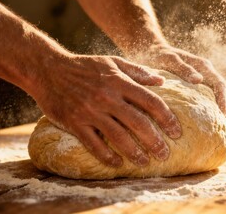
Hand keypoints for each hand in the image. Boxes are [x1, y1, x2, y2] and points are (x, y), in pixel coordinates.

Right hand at [30, 53, 181, 166]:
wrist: (48, 70)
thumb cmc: (84, 66)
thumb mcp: (112, 62)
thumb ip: (138, 71)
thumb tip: (161, 81)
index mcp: (119, 82)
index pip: (150, 101)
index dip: (167, 118)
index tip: (177, 132)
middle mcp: (107, 97)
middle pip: (138, 123)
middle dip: (155, 141)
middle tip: (165, 154)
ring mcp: (90, 111)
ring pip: (118, 137)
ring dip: (134, 152)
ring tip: (145, 162)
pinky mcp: (75, 122)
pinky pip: (94, 144)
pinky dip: (106, 156)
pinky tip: (117, 163)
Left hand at [130, 44, 225, 128]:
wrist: (151, 49)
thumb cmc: (158, 55)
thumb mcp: (168, 59)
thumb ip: (183, 68)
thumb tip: (199, 80)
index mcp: (203, 67)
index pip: (221, 87)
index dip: (225, 103)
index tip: (224, 120)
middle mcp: (208, 73)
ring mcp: (206, 81)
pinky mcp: (201, 88)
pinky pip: (216, 102)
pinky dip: (220, 116)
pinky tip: (217, 131)